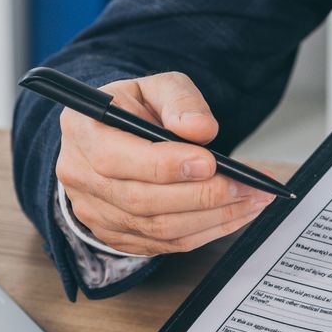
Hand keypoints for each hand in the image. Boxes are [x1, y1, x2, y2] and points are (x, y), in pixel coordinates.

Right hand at [55, 71, 274, 255]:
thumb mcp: (156, 86)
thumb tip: (200, 130)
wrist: (113, 135)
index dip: (166, 165)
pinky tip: (233, 215)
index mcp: (83, 130)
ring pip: (158, 228)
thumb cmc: (134, 108)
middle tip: (248, 186)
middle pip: (141, 200)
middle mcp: (80, 176)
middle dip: (202, 195)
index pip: (116, 158)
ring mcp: (94, 212)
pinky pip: (165, 244)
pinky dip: (205, 232)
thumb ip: (180, 101)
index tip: (210, 162)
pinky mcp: (116, 236)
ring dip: (213, 218)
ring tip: (252, 200)